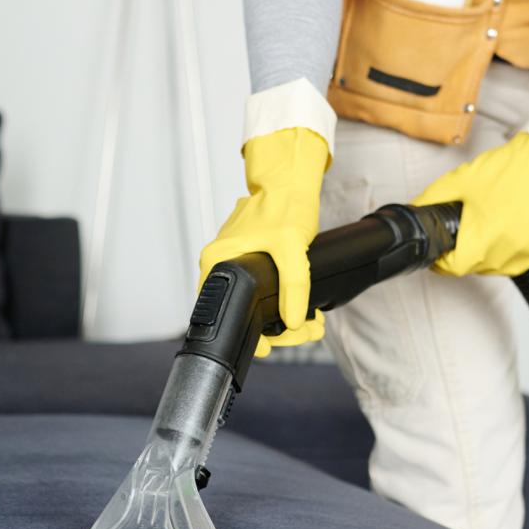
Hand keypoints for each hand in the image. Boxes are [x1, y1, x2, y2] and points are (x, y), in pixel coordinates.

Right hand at [198, 128, 329, 356]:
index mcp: (217, 260)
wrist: (291, 181)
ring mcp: (235, 261)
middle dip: (276, 330)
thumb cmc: (283, 204)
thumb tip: (291, 320)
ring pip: (255, 303)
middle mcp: (220, 263)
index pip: (223, 309)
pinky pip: (262, 290)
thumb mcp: (291, 246)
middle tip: (304, 334)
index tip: (268, 348)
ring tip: (311, 325)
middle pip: (242, 311)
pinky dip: (283, 301)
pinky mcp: (250, 260)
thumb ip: (293, 286)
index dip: (247, 334)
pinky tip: (304, 311)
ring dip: (283, 318)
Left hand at [414, 132, 528, 276]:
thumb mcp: (459, 181)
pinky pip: (513, 263)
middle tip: (462, 234)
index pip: (455, 267)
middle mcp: (507, 250)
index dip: (442, 261)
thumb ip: (431, 199)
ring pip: (493, 268)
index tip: (440, 251)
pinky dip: (504, 254)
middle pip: (473, 268)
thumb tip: (414, 211)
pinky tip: (502, 233)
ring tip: (483, 231)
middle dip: (462, 255)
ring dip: (483, 257)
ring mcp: (525, 254)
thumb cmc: (504, 170)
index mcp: (485, 237)